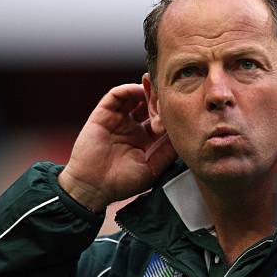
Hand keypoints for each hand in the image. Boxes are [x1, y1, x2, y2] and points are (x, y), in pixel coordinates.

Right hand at [58, 84, 177, 211]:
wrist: (93, 187)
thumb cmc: (122, 183)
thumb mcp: (152, 168)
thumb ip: (167, 152)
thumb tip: (184, 135)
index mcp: (144, 140)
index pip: (161, 119)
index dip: (170, 114)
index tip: (180, 111)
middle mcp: (132, 127)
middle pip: (149, 105)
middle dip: (160, 99)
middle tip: (170, 95)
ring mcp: (117, 120)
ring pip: (134, 96)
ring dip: (146, 90)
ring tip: (157, 89)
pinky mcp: (103, 114)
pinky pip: (116, 95)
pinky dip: (129, 89)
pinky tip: (140, 90)